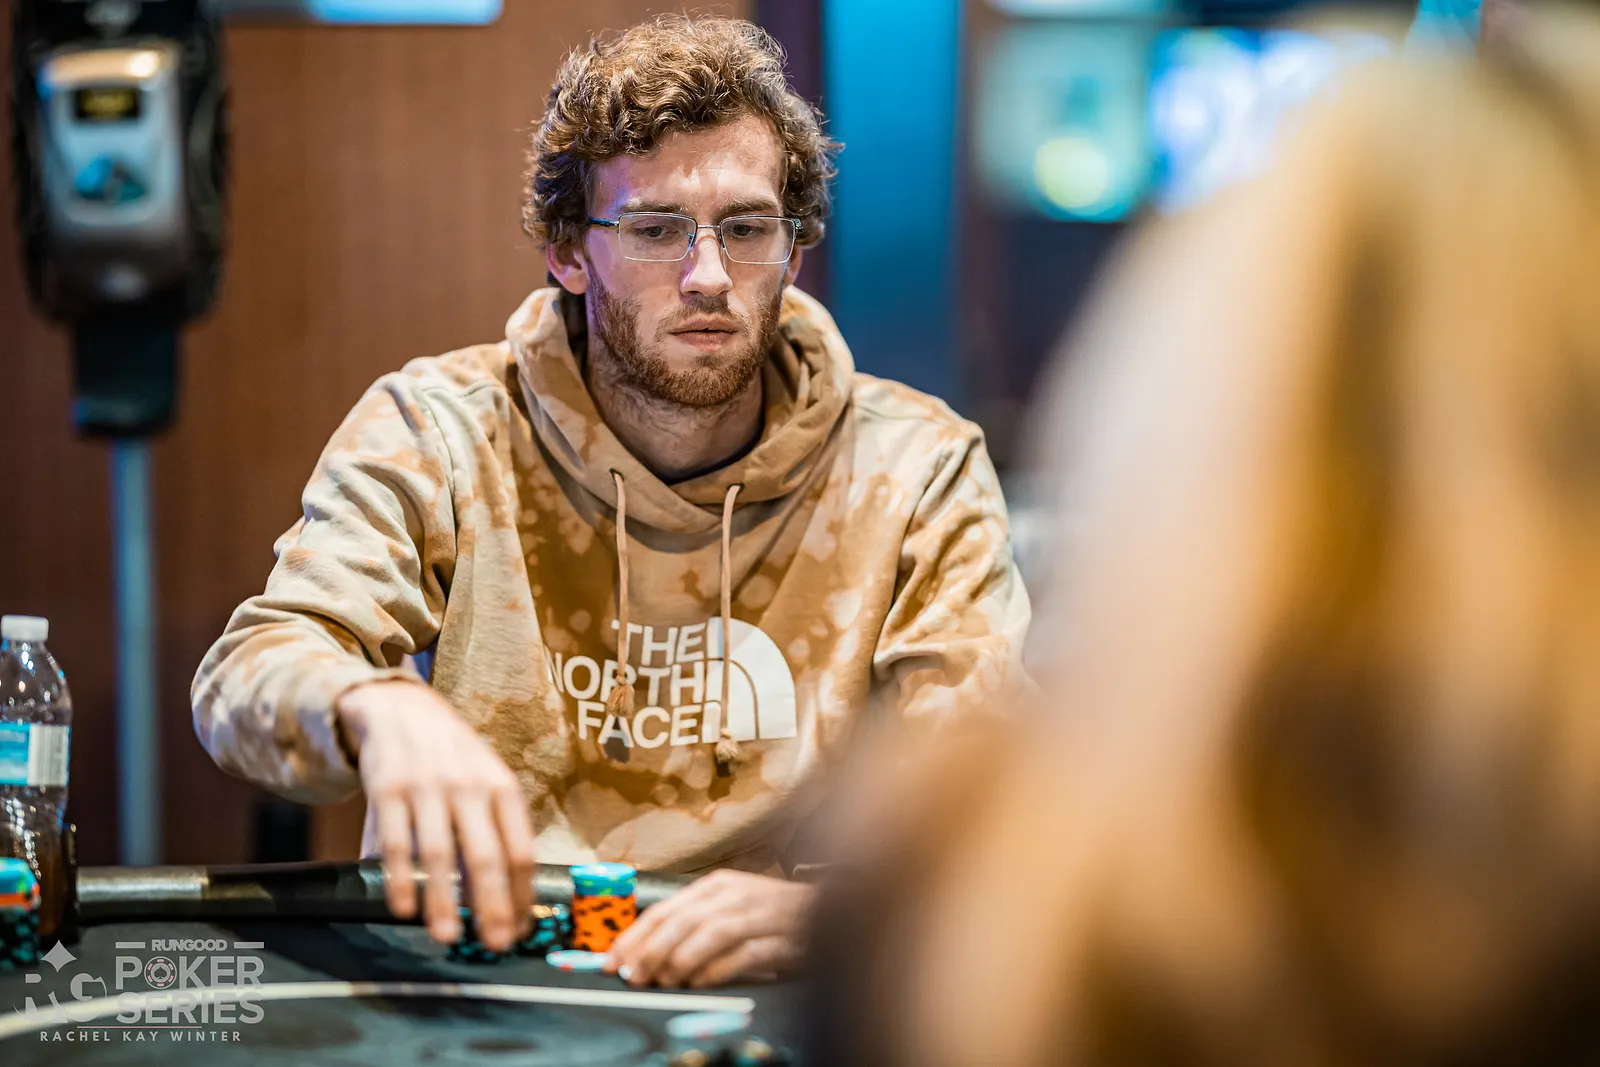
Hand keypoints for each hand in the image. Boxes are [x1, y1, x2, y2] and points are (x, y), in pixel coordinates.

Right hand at [337, 680, 534, 952]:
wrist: (401, 709)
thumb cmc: (453, 759)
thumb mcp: (485, 783)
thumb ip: (494, 832)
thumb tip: (505, 899)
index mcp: (502, 787)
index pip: (521, 849)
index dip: (522, 894)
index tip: (519, 929)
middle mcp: (470, 786)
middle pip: (487, 856)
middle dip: (492, 905)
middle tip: (495, 945)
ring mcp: (428, 786)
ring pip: (439, 854)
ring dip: (442, 900)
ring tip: (447, 936)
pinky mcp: (388, 788)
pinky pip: (396, 842)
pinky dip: (400, 878)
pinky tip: (403, 908)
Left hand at [605, 870, 813, 988]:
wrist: (833, 909)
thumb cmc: (773, 915)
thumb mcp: (729, 909)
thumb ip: (693, 925)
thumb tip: (645, 954)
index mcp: (717, 885)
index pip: (666, 909)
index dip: (634, 935)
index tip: (611, 961)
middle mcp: (737, 894)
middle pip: (684, 919)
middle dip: (651, 949)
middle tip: (633, 976)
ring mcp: (762, 915)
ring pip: (712, 932)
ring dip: (682, 958)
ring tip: (663, 979)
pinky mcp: (784, 939)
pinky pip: (746, 953)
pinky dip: (720, 968)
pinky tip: (702, 982)